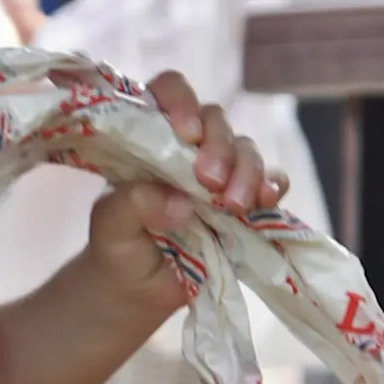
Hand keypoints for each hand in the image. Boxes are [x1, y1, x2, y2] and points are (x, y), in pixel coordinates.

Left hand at [85, 69, 285, 302]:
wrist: (138, 291)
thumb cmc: (118, 249)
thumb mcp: (109, 230)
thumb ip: (130, 207)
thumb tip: (180, 201)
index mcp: (150, 140)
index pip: (168, 93)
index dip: (180, 101)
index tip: (186, 134)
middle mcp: (188, 148)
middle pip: (214, 119)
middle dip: (218, 146)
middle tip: (210, 182)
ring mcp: (221, 172)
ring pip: (245, 147)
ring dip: (246, 171)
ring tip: (234, 206)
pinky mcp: (246, 200)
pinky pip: (271, 180)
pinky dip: (273, 185)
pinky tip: (267, 200)